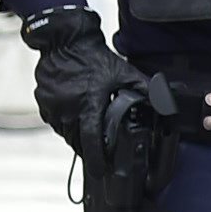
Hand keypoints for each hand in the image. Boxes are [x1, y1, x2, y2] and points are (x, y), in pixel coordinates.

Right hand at [24, 5, 136, 160]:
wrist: (65, 39)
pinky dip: (64, 122)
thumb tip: (168, 104)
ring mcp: (51, 105)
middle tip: (97, 152)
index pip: (91, 141)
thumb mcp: (124, 73)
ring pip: (64, 132)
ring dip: (75, 135)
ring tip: (86, 133)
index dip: (96, 160)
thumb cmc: (94, 57)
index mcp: (88, 105)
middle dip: (88, 148)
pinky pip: (53, 120)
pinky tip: (73, 116)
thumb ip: (146, 91)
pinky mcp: (42, 100)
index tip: (100, 172)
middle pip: (77, 140)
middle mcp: (67, 108)